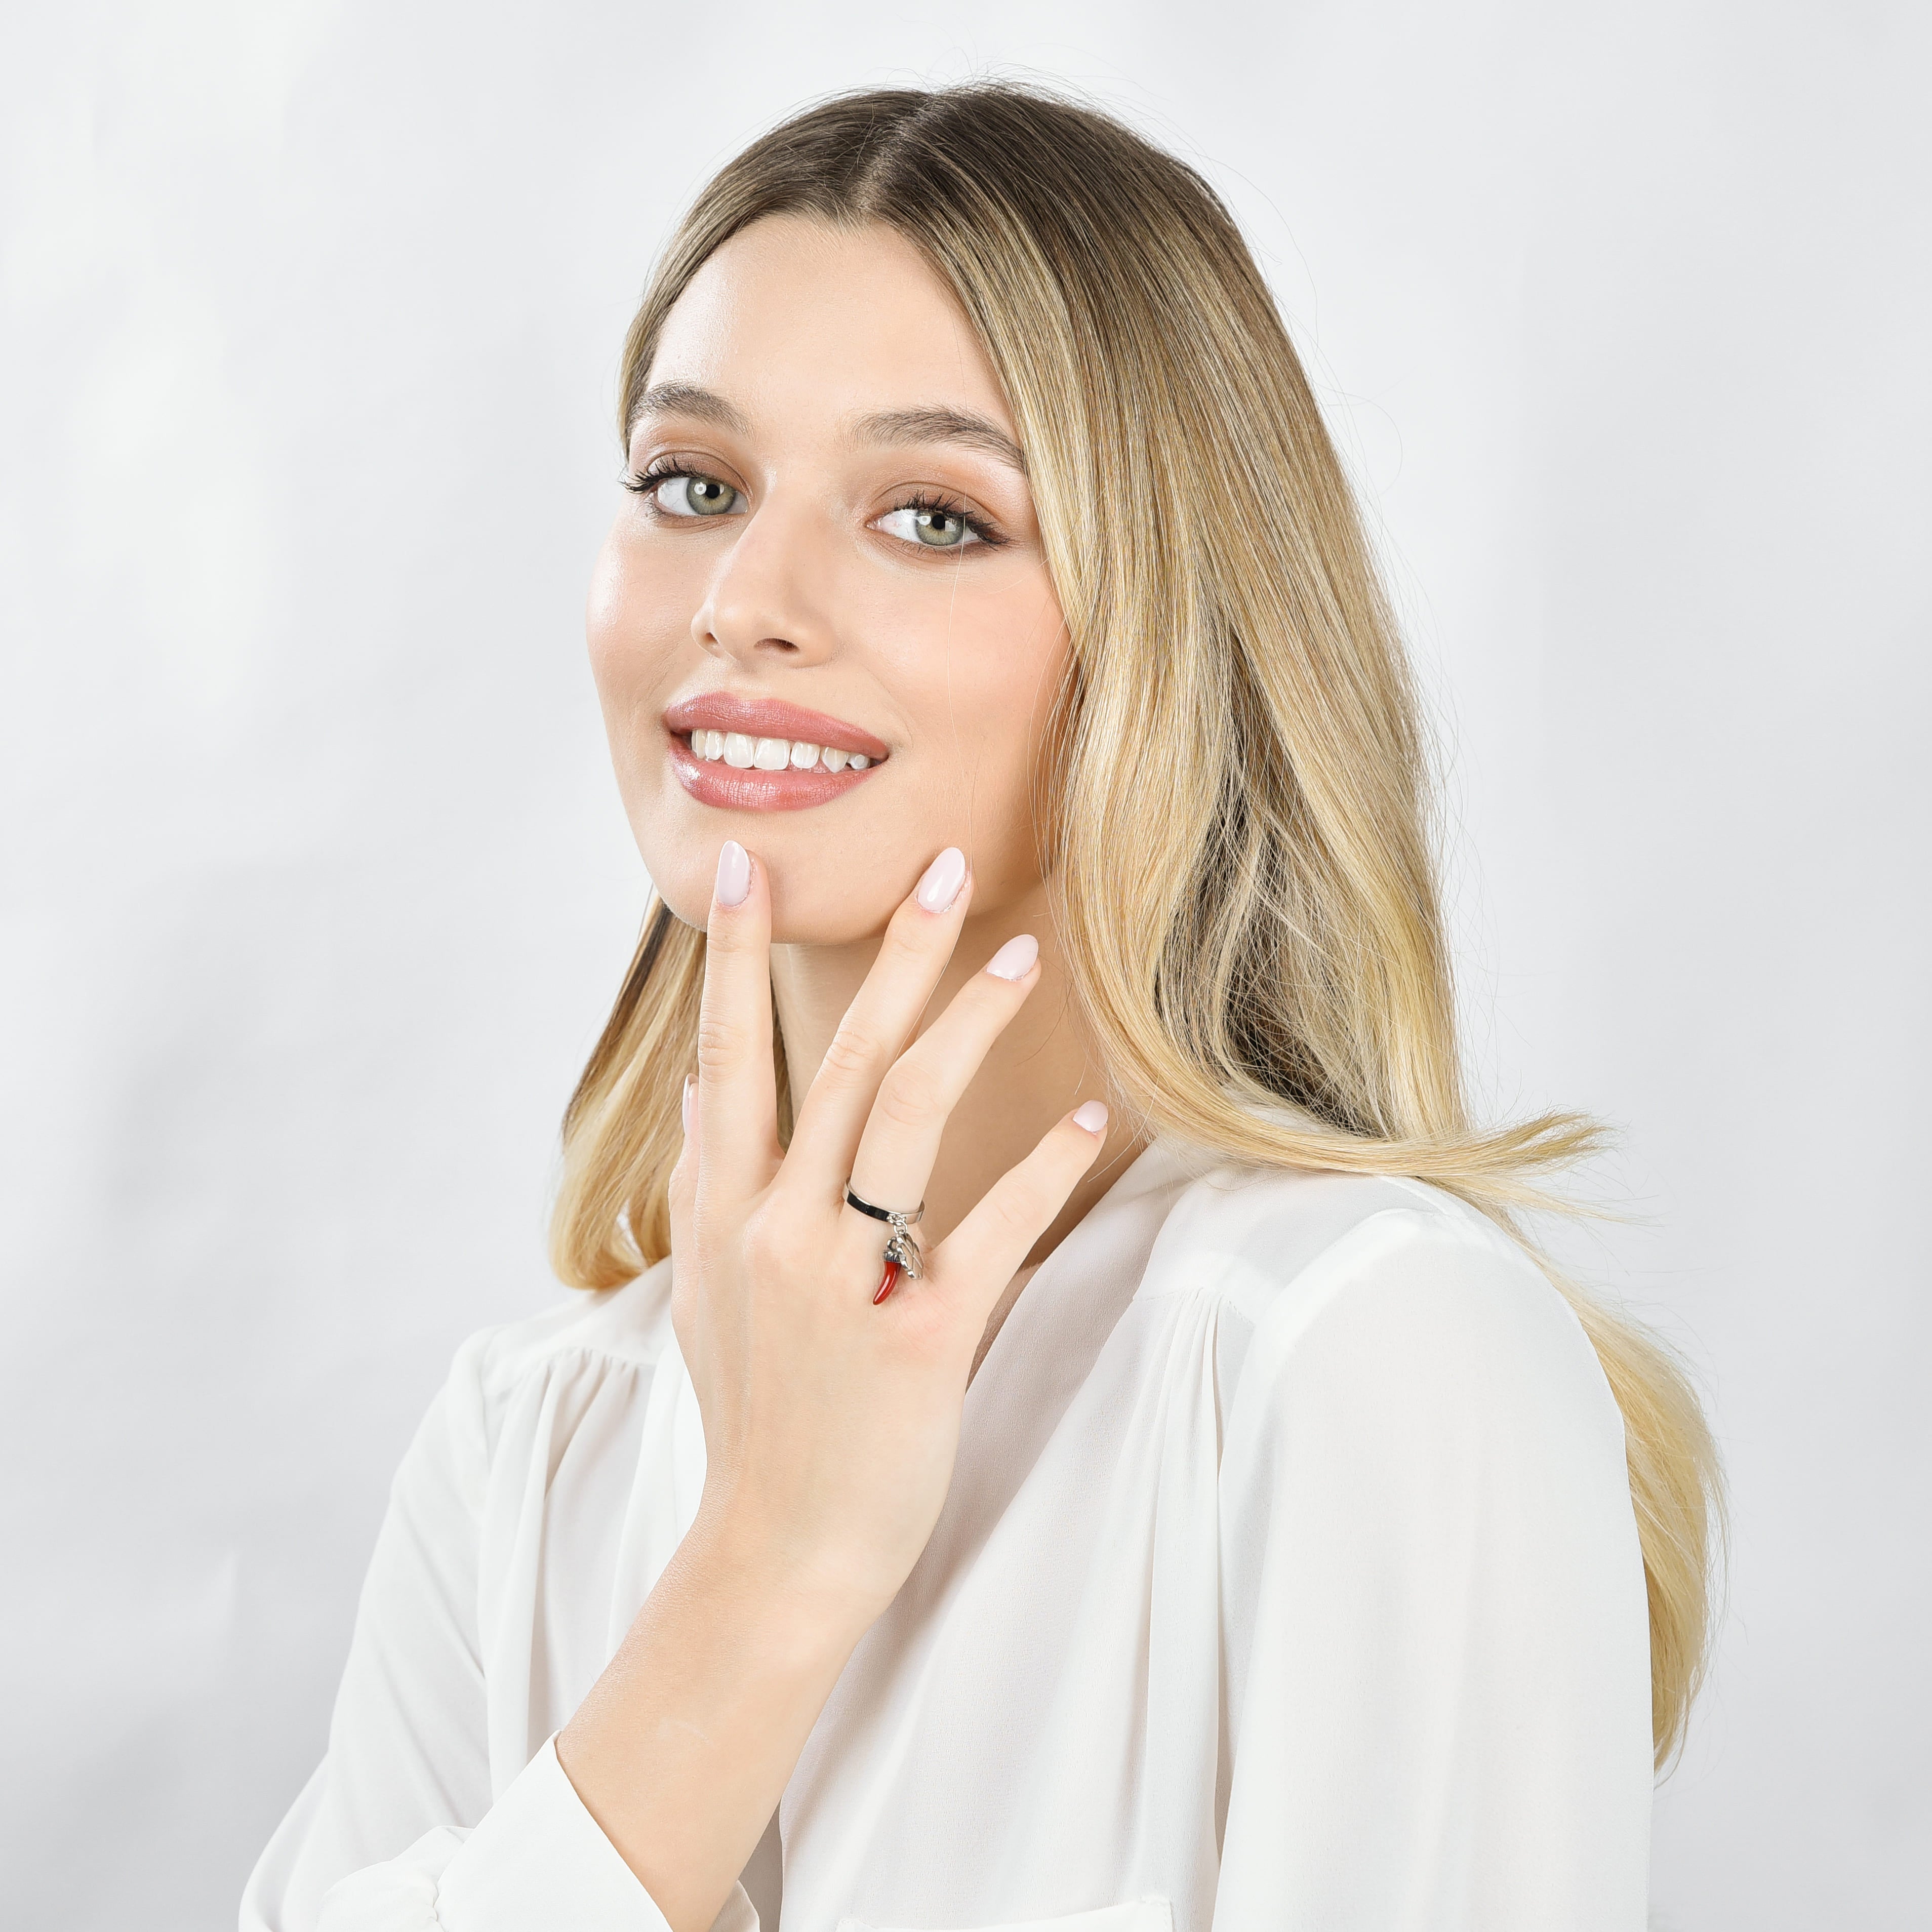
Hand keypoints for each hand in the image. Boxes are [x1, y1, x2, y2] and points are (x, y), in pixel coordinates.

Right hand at [672, 838, 1109, 1624]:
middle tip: (942, 865)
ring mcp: (845, 1282)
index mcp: (725, 1212)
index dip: (732, 957)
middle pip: (840, 1060)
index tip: (746, 866)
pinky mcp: (919, 1336)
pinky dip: (1040, 1165)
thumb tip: (705, 1079)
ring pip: (907, 1117)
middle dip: (892, 954)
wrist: (777, 1548)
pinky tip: (1084, 1111)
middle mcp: (777, 1230)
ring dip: (967, 1024)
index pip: (728, 1055)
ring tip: (1023, 955)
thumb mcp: (701, 1291)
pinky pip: (988, 1227)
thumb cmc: (754, 1411)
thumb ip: (704, 1178)